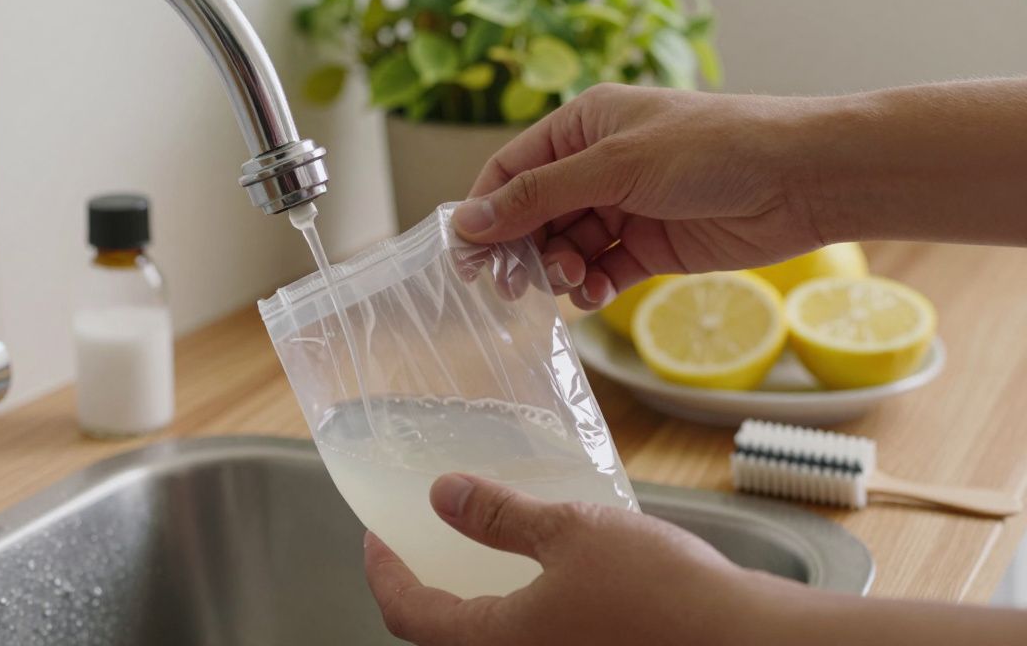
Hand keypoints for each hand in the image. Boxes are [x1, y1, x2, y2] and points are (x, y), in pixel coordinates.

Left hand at [364, 473, 768, 645]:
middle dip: (428, 587)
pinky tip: (546, 571)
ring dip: (476, 598)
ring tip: (480, 547)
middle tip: (422, 539)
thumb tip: (442, 494)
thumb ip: (500, 516)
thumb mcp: (570, 533)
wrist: (749, 645)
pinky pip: (538, 641)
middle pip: (448, 636)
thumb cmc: (659, 592)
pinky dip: (523, 609)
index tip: (375, 536)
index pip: (412, 615)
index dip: (384, 573)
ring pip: (496, 640)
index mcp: (498, 644)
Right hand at [451, 83, 828, 310]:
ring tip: (569, 281)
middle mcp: (598, 165)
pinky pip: (599, 271)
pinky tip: (593, 294)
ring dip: (556, 270)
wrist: (800, 181)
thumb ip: (539, 197)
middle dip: (520, 249)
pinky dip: (589, 287)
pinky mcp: (650, 248)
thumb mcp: (614, 166)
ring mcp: (624, 208)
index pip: (512, 170)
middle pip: (533, 214)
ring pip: (563, 247)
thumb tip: (469, 221)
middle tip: (511, 286)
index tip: (467, 254)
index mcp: (583, 126)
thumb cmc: (711, 149)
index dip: (486, 211)